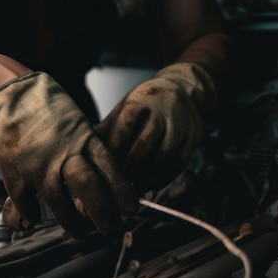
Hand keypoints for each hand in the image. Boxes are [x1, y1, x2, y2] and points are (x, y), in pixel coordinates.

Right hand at [0, 72, 137, 237]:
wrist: (2, 92)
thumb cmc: (41, 102)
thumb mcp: (75, 119)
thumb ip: (87, 147)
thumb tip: (103, 174)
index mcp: (83, 138)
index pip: (112, 171)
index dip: (124, 194)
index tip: (131, 210)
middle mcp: (63, 155)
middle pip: (91, 193)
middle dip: (105, 219)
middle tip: (111, 232)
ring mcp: (38, 167)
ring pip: (62, 209)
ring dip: (73, 226)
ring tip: (79, 231)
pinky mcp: (14, 176)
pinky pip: (28, 207)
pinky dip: (34, 215)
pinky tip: (37, 214)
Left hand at [96, 62, 215, 191]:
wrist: (182, 91)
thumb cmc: (146, 104)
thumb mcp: (124, 108)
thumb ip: (107, 128)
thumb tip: (85, 150)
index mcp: (140, 100)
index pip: (126, 125)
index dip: (115, 147)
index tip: (107, 163)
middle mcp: (162, 110)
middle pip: (145, 142)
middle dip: (131, 165)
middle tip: (121, 179)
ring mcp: (180, 124)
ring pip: (165, 154)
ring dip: (148, 175)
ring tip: (136, 185)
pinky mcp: (192, 138)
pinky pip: (179, 163)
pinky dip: (164, 178)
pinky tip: (151, 184)